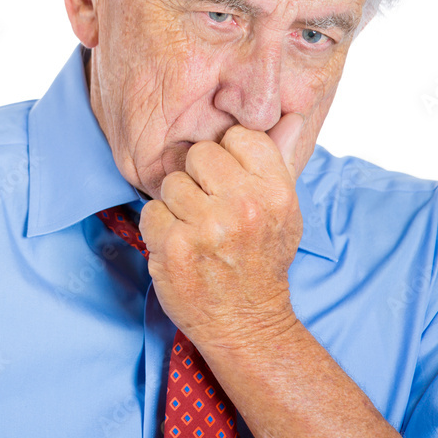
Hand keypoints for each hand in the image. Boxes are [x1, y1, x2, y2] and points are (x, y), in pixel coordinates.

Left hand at [139, 113, 304, 352]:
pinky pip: (150, 211)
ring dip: (177, 206)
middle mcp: (243, 205)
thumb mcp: (285, 212)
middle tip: (211, 211)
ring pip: (171, 183)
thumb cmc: (262, 262)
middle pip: (199, 154)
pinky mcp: (173, 246)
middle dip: (198, 179)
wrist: (247, 323)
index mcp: (275, 191)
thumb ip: (278, 162)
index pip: (238, 136)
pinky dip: (158, 229)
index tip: (229, 183)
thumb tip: (287, 115)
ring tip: (197, 231)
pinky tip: (179, 246)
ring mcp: (206, 226)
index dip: (228, 157)